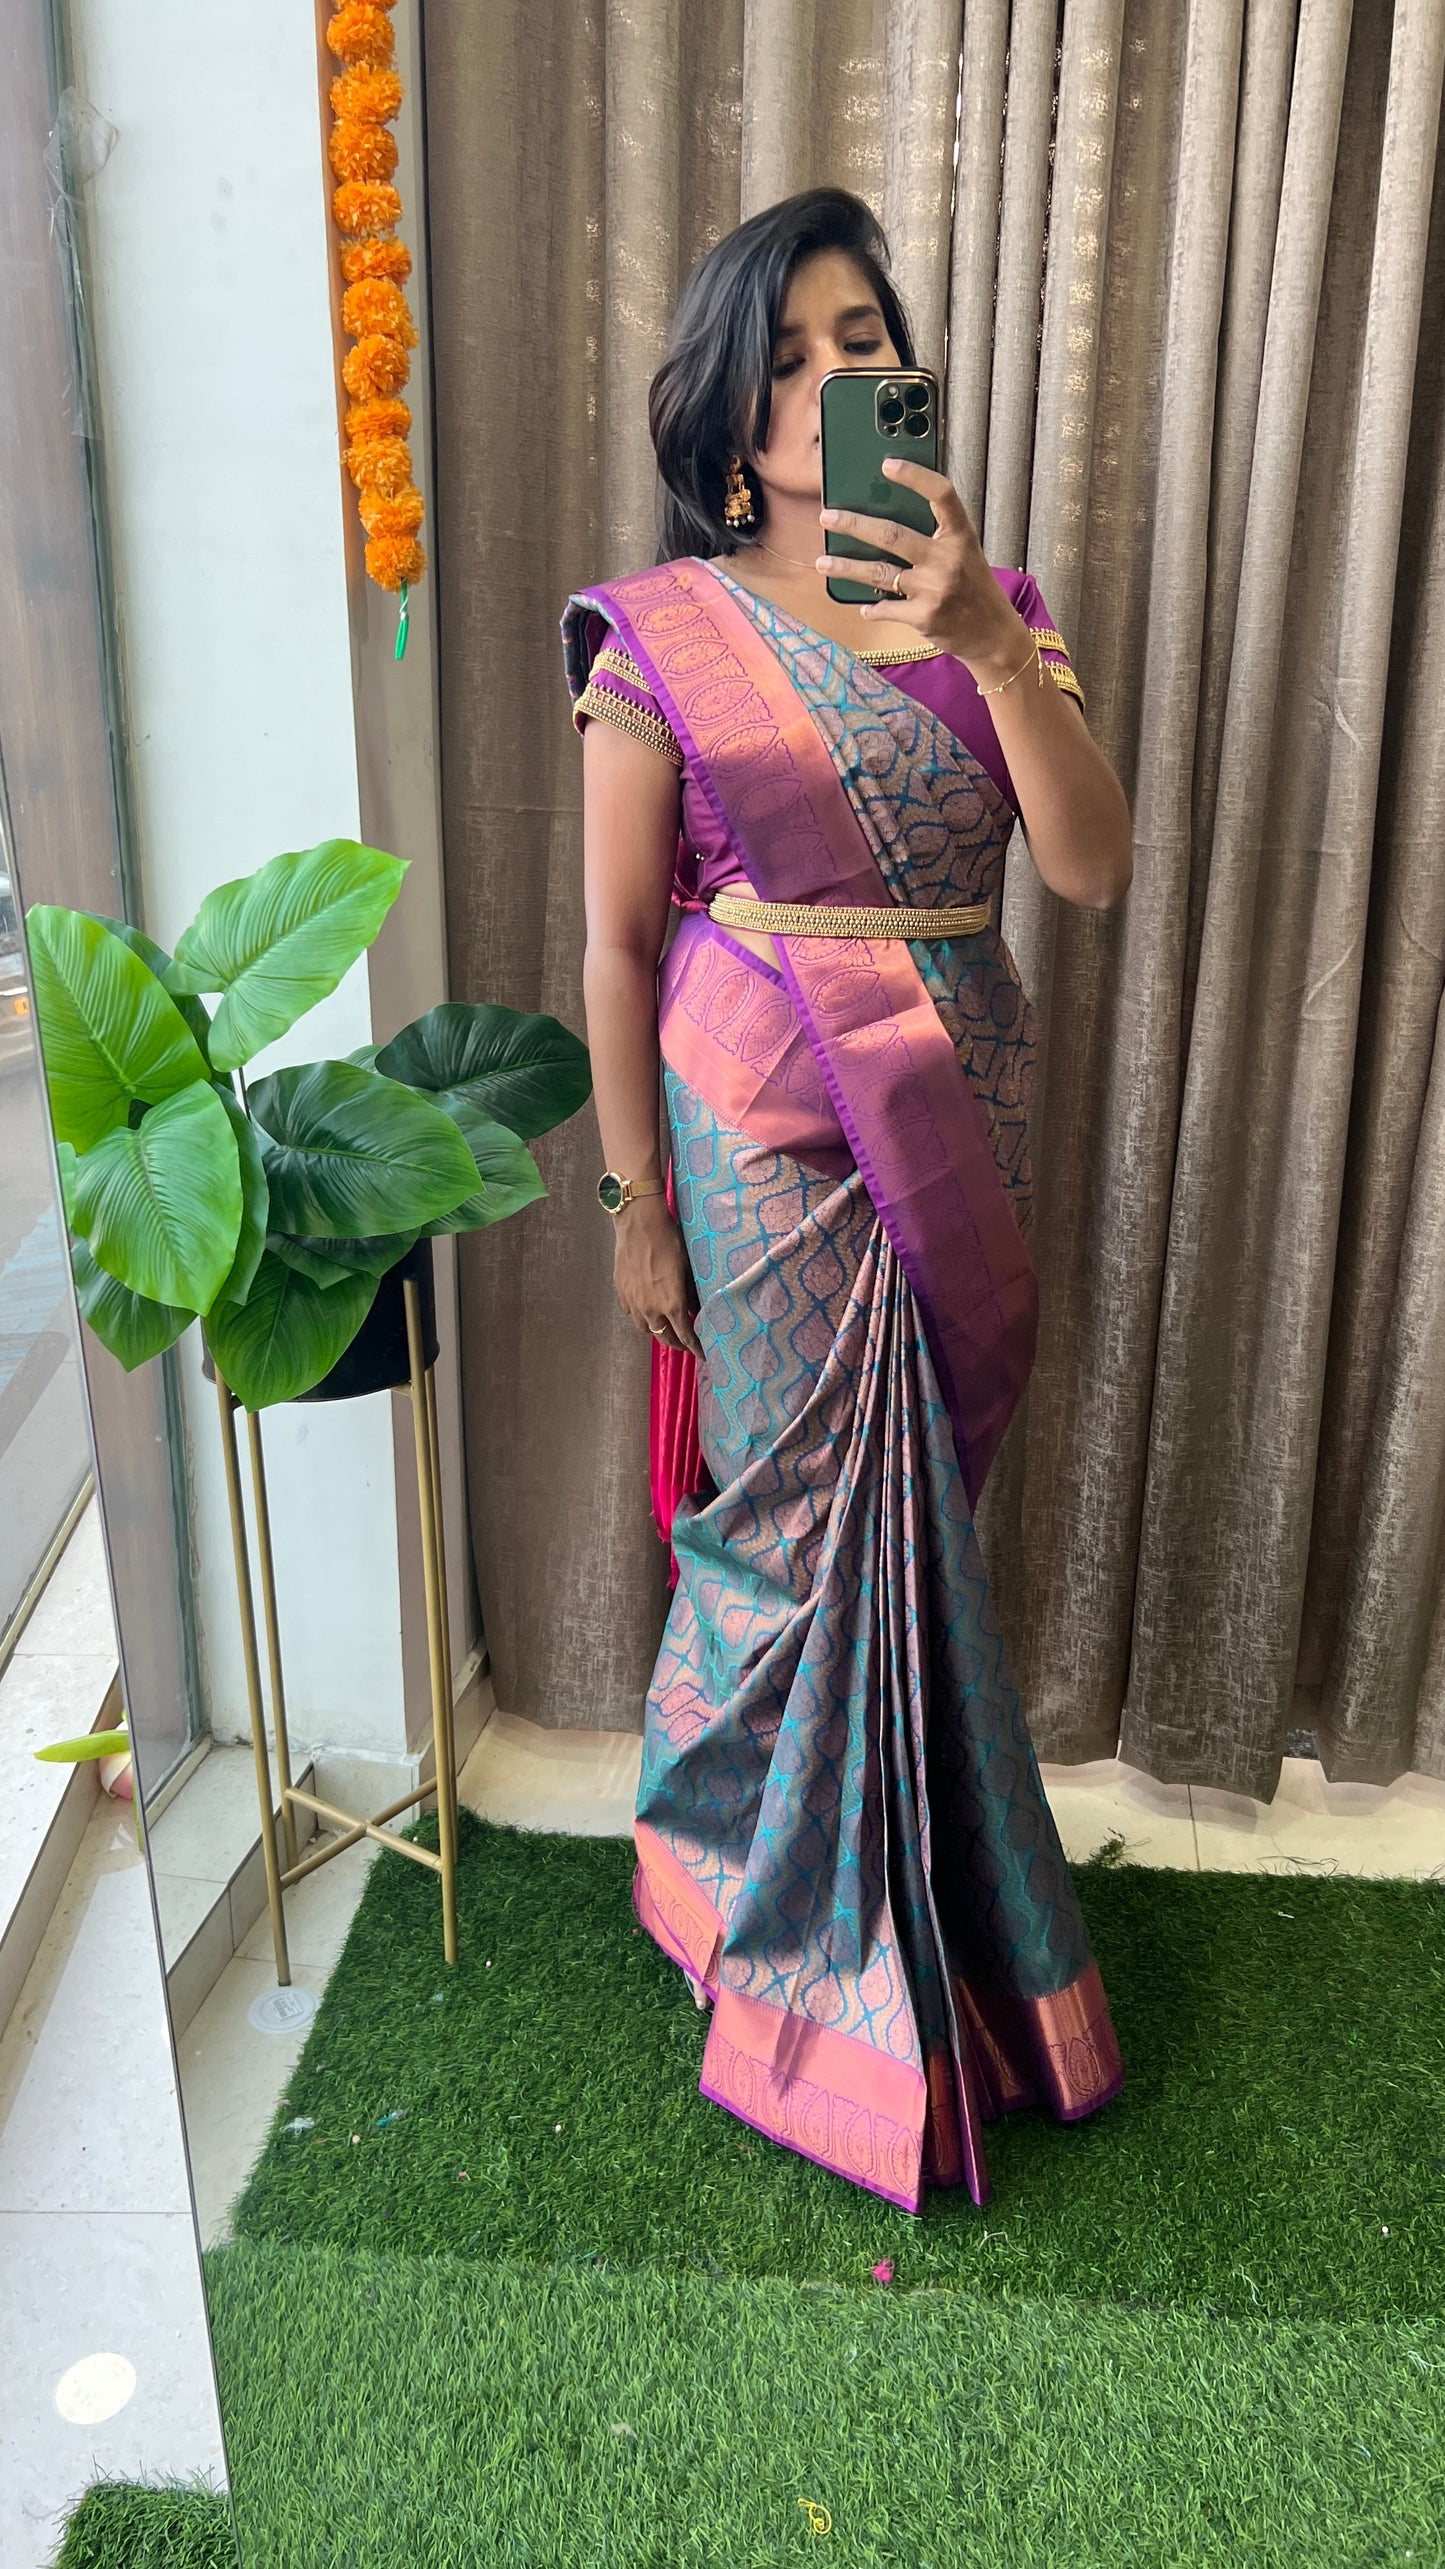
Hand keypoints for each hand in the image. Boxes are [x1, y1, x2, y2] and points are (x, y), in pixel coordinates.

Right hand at [611, 1195, 702, 1357]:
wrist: (639, 1223)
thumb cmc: (670, 1240)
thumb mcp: (689, 1267)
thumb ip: (692, 1292)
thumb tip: (697, 1308)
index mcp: (672, 1304)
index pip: (685, 1336)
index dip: (695, 1348)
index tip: (703, 1355)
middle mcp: (650, 1309)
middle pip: (664, 1338)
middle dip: (677, 1344)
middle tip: (686, 1344)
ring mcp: (632, 1302)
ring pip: (644, 1329)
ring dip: (657, 1332)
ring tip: (666, 1328)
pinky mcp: (621, 1291)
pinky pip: (630, 1314)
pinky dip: (641, 1318)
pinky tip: (646, 1311)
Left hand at [816, 457, 1026, 671]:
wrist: (992, 633)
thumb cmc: (972, 586)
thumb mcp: (964, 551)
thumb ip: (935, 534)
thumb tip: (886, 515)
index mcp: (960, 535)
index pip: (941, 495)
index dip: (915, 476)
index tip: (887, 465)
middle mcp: (948, 558)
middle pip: (892, 535)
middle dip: (854, 525)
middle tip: (828, 517)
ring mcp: (935, 588)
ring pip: (879, 573)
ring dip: (846, 567)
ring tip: (823, 562)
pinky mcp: (924, 616)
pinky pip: (886, 608)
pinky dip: (871, 608)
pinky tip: (863, 607)